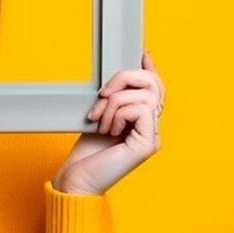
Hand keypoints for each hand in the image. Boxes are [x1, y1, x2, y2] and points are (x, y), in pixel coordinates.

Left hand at [52, 49, 164, 195]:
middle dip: (124, 78)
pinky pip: (139, 109)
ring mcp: (153, 137)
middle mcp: (152, 128)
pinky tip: (108, 130)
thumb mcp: (101, 117)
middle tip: (102, 94)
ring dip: (113, 103)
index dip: (150, 70)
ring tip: (99, 121)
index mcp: (142, 122)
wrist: (78, 178)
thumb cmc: (86, 153)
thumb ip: (115, 99)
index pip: (155, 90)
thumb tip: (122, 77)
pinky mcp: (148, 144)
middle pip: (152, 84)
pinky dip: (118, 114)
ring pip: (143, 95)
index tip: (143, 54)